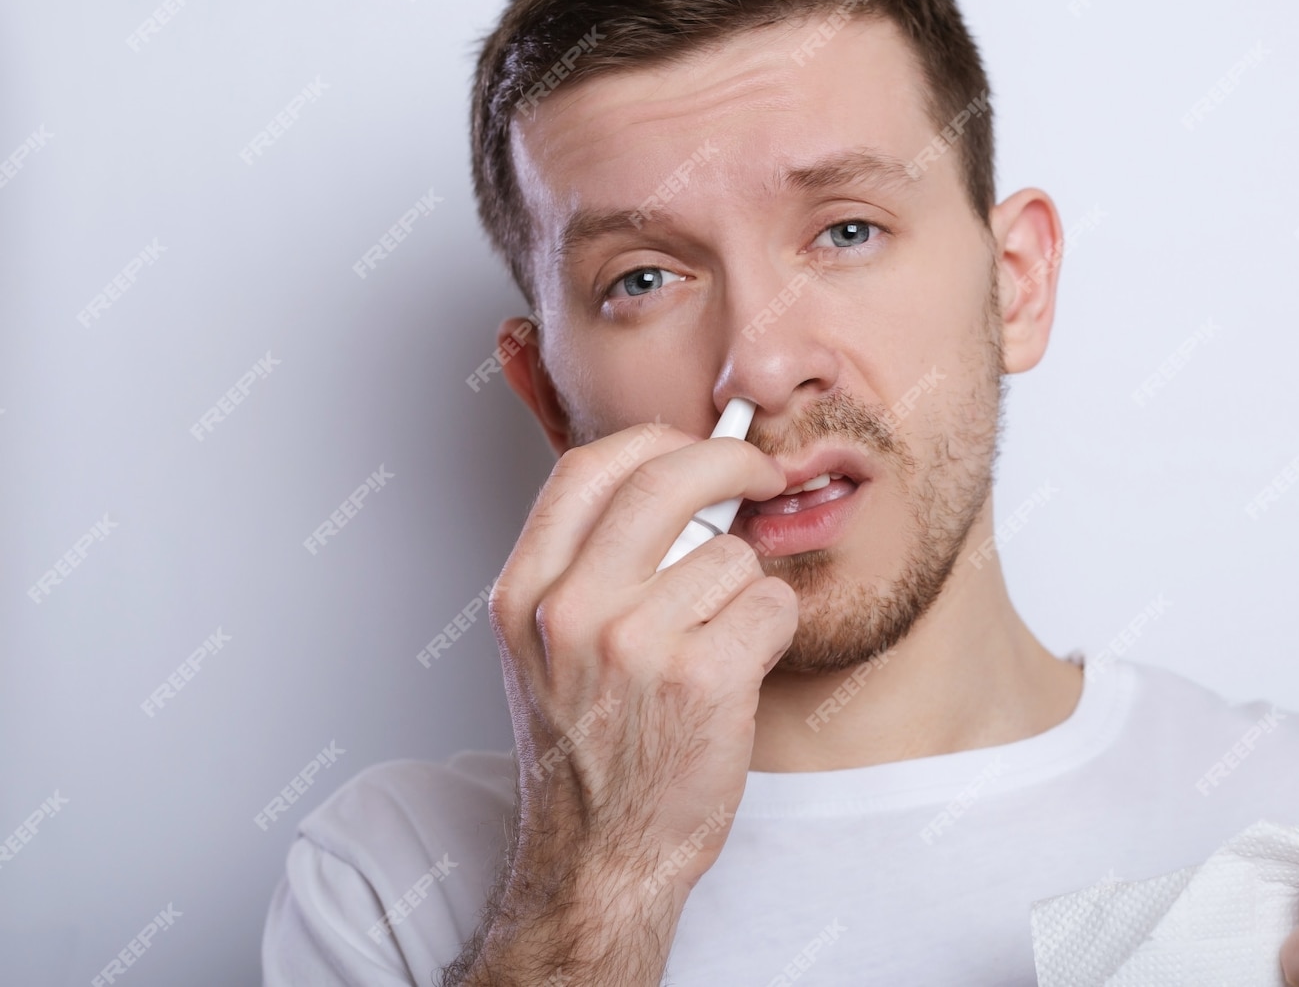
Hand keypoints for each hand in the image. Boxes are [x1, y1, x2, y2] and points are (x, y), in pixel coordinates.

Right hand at [445, 418, 795, 985]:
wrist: (600, 857)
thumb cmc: (586, 751)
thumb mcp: (542, 649)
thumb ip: (582, 564)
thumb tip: (664, 478)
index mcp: (525, 593)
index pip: (590, 466)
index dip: (656, 440)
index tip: (694, 447)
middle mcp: (571, 610)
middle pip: (670, 476)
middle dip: (733, 462)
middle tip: (761, 474)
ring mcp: (636, 643)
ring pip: (732, 553)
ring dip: (744, 589)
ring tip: (716, 641)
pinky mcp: (703, 677)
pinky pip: (770, 603)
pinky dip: (772, 629)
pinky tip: (740, 668)